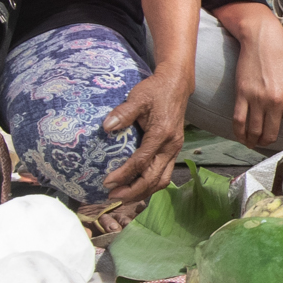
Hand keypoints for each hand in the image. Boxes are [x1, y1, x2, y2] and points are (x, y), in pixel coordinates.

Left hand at [100, 64, 191, 204]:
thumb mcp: (138, 97)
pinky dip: (150, 185)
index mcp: (161, 134)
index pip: (141, 162)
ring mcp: (174, 150)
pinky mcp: (173, 151)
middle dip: (132, 191)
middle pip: (153, 178)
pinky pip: (163, 174)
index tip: (107, 182)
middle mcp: (171, 146)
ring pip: (161, 180)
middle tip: (112, 196)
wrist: (176, 85)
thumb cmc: (155, 90)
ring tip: (123, 196)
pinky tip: (136, 187)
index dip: (124, 175)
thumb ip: (123, 113)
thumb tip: (106, 127)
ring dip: (142, 192)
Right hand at [228, 16, 282, 148]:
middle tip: (268, 143)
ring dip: (254, 140)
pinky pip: (238, 121)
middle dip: (269, 143)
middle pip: (271, 135)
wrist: (263, 41)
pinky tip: (243, 137)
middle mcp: (275, 102)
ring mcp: (257, 99)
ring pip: (254, 131)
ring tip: (255, 142)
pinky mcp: (242, 95)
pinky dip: (239, 133)